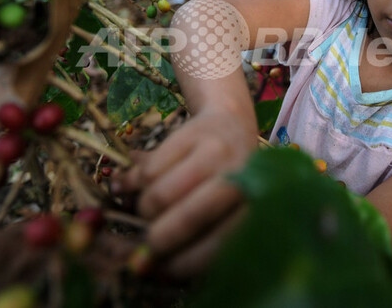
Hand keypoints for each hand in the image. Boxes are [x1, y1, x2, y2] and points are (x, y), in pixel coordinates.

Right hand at [112, 109, 255, 275]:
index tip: (163, 270)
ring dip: (145, 209)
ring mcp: (218, 153)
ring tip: (150, 208)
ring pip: (161, 194)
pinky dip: (138, 183)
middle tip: (148, 243)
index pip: (218, 246)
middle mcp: (242, 178)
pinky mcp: (193, 132)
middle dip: (158, 239)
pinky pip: (150, 170)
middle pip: (189, 218)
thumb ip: (196, 238)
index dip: (184, 263)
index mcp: (254, 206)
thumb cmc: (224, 181)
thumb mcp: (221, 211)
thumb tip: (147, 268)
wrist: (230, 121)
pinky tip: (146, 181)